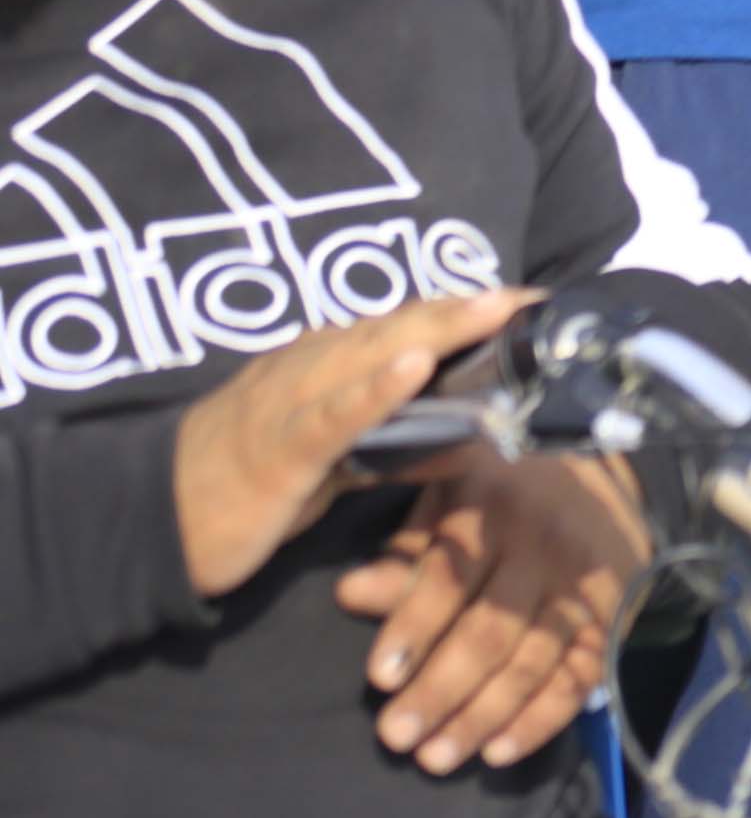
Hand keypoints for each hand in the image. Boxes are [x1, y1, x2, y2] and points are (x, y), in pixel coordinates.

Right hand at [169, 287, 532, 596]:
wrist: (149, 522)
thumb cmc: (244, 489)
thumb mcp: (330, 463)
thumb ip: (391, 444)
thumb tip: (460, 440)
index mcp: (323, 366)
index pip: (405, 327)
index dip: (466, 311)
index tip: (531, 302)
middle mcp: (310, 367)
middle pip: (400, 327)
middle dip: (468, 309)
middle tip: (533, 295)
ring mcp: (291, 401)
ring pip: (371, 353)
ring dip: (436, 329)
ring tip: (493, 308)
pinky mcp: (278, 446)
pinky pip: (332, 413)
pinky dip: (374, 388)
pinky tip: (413, 367)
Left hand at [339, 450, 644, 772]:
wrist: (606, 482)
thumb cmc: (500, 499)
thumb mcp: (446, 506)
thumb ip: (404, 556)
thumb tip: (350, 594)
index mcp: (496, 509)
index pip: (451, 577)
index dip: (415, 628)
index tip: (379, 678)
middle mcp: (546, 548)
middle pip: (492, 630)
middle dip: (441, 689)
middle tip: (396, 737)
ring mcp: (584, 588)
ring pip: (532, 661)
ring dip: (482, 716)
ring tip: (435, 758)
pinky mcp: (612, 621)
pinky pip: (579, 678)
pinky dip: (542, 720)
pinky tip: (500, 752)